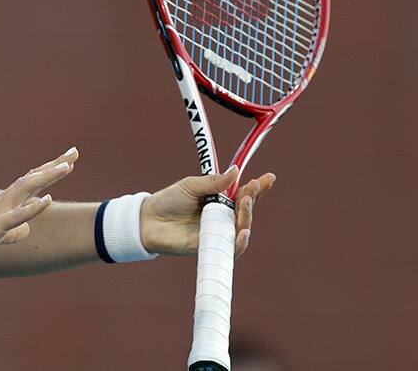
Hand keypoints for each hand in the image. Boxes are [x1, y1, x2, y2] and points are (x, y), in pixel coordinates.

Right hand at [0, 147, 78, 264]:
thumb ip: (12, 230)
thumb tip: (27, 230)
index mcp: (5, 202)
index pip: (31, 182)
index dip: (50, 170)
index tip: (68, 160)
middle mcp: (4, 201)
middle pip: (34, 178)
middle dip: (55, 165)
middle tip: (75, 152)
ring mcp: (0, 211)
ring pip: (26, 189)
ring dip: (47, 177)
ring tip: (66, 167)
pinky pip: (16, 216)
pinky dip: (32, 209)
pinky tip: (47, 201)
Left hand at [139, 167, 275, 257]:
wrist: (148, 220)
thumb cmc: (170, 201)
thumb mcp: (191, 186)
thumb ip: (214, 182)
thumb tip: (236, 170)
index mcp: (220, 200)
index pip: (244, 194)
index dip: (258, 188)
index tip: (269, 177)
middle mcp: (222, 217)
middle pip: (246, 211)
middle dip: (252, 199)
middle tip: (251, 189)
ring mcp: (218, 232)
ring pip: (242, 228)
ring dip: (247, 216)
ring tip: (246, 203)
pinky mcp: (211, 247)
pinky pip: (231, 248)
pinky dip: (240, 242)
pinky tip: (244, 232)